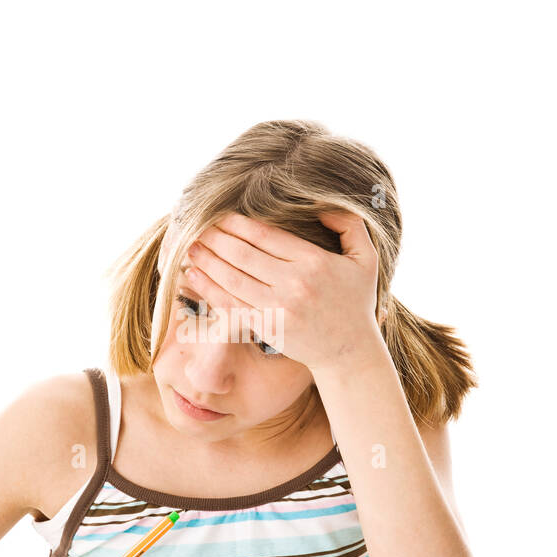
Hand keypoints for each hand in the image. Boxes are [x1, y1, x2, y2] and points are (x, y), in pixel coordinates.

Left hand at [181, 210, 384, 374]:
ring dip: (207, 261)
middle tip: (198, 226)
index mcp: (314, 263)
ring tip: (190, 246)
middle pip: (244, 255)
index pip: (266, 236)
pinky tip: (194, 276)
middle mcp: (294, 285)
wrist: (349, 352)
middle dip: (216, 238)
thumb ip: (349, 225)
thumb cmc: (356, 302)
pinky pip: (231, 305)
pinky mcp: (266, 328)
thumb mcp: (366, 259)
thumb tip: (321, 204)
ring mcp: (278, 309)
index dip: (238, 224)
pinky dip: (209, 289)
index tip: (221, 215)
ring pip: (232, 279)